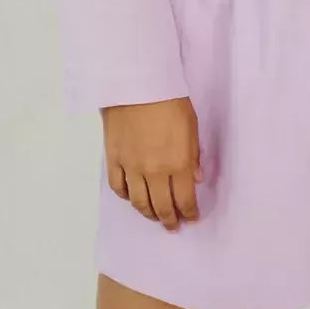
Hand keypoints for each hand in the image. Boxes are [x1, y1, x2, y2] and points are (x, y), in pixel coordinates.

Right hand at [101, 96, 202, 230]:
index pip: (184, 199)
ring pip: (139, 202)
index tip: (192, 217)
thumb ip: (194, 155)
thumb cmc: (170, 100)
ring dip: (148, 213)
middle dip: (170, 220)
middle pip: (161, 206)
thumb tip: (196, 178)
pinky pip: (118, 187)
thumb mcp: (192, 125)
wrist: (137, 83)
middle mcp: (154, 172)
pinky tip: (132, 197)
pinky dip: (125, 196)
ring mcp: (131, 167)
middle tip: (173, 225)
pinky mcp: (113, 159)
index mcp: (178, 163)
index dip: (189, 212)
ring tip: (154, 217)